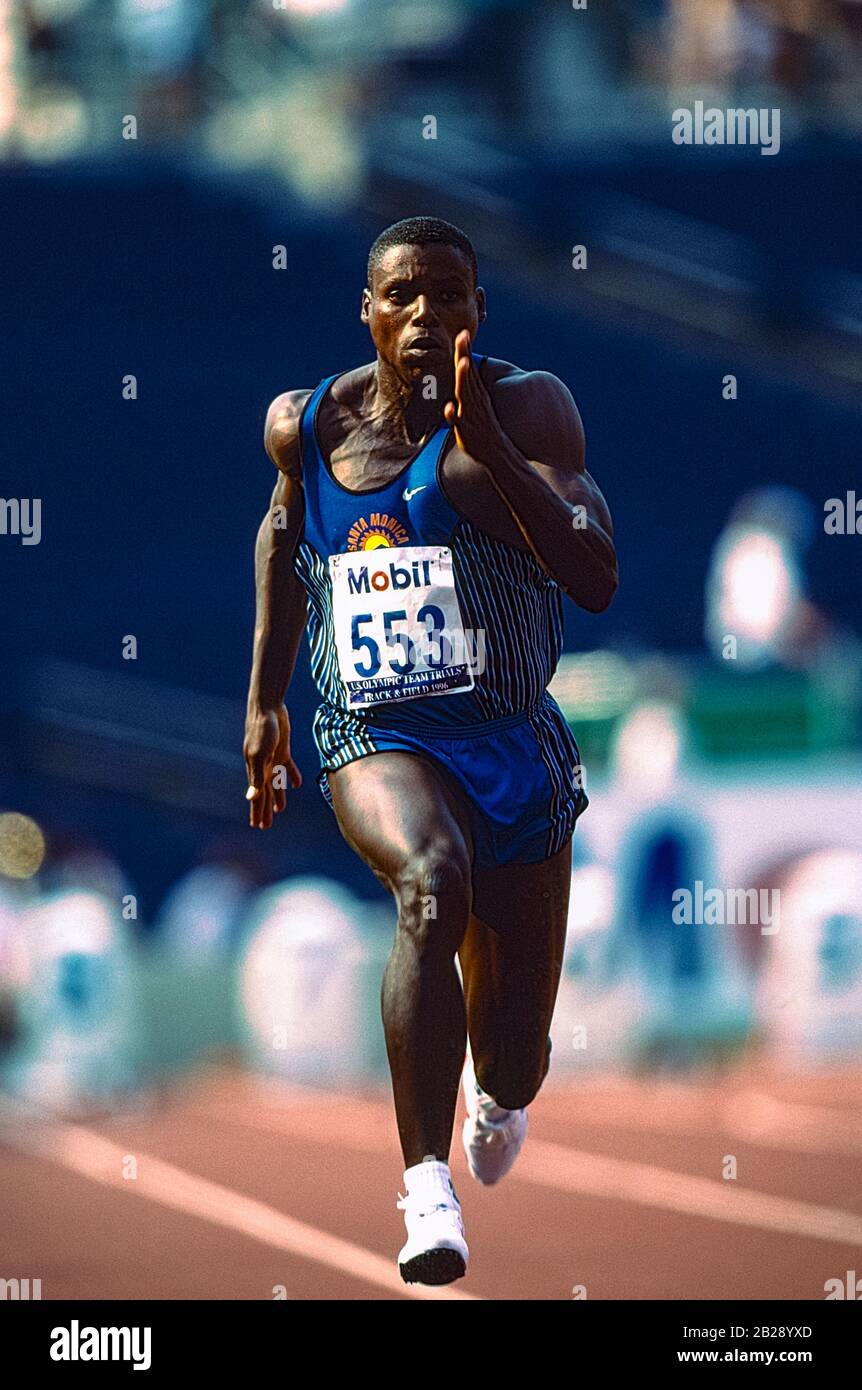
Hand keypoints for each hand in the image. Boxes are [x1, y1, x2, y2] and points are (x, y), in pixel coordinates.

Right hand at [243, 704, 301, 828]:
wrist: (268, 706)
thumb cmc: (261, 729)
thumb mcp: (260, 754)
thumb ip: (257, 776)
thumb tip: (251, 797)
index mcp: (255, 770)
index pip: (256, 796)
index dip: (257, 811)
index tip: (256, 826)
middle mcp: (262, 766)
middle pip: (265, 793)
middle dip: (264, 809)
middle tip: (265, 826)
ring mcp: (272, 758)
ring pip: (275, 783)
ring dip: (277, 796)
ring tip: (280, 810)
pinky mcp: (282, 749)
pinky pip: (287, 767)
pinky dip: (291, 776)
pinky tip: (297, 785)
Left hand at [443, 330, 506, 466]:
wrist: (497, 451)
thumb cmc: (484, 427)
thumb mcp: (478, 404)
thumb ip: (471, 389)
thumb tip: (466, 375)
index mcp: (476, 393)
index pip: (470, 368)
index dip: (466, 351)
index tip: (463, 333)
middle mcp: (474, 400)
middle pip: (467, 375)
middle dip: (465, 356)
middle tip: (463, 336)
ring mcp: (470, 414)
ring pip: (465, 394)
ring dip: (463, 380)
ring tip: (462, 363)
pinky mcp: (466, 430)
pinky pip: (457, 422)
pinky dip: (452, 415)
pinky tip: (448, 408)